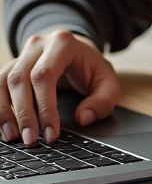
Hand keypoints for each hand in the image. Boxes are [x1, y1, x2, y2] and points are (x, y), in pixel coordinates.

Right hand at [0, 30, 119, 146]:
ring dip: (5, 112)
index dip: (45, 107)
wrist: (78, 50)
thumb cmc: (92, 67)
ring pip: (3, 82)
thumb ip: (103, 100)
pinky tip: (5, 126)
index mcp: (63, 44)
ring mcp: (22, 54)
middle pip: (20, 79)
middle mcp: (38, 45)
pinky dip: (0, 107)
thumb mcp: (108, 81)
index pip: (44, 75)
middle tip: (30, 139)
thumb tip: (83, 118)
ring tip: (13, 136)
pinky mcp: (12, 66)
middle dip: (24, 113)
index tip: (51, 133)